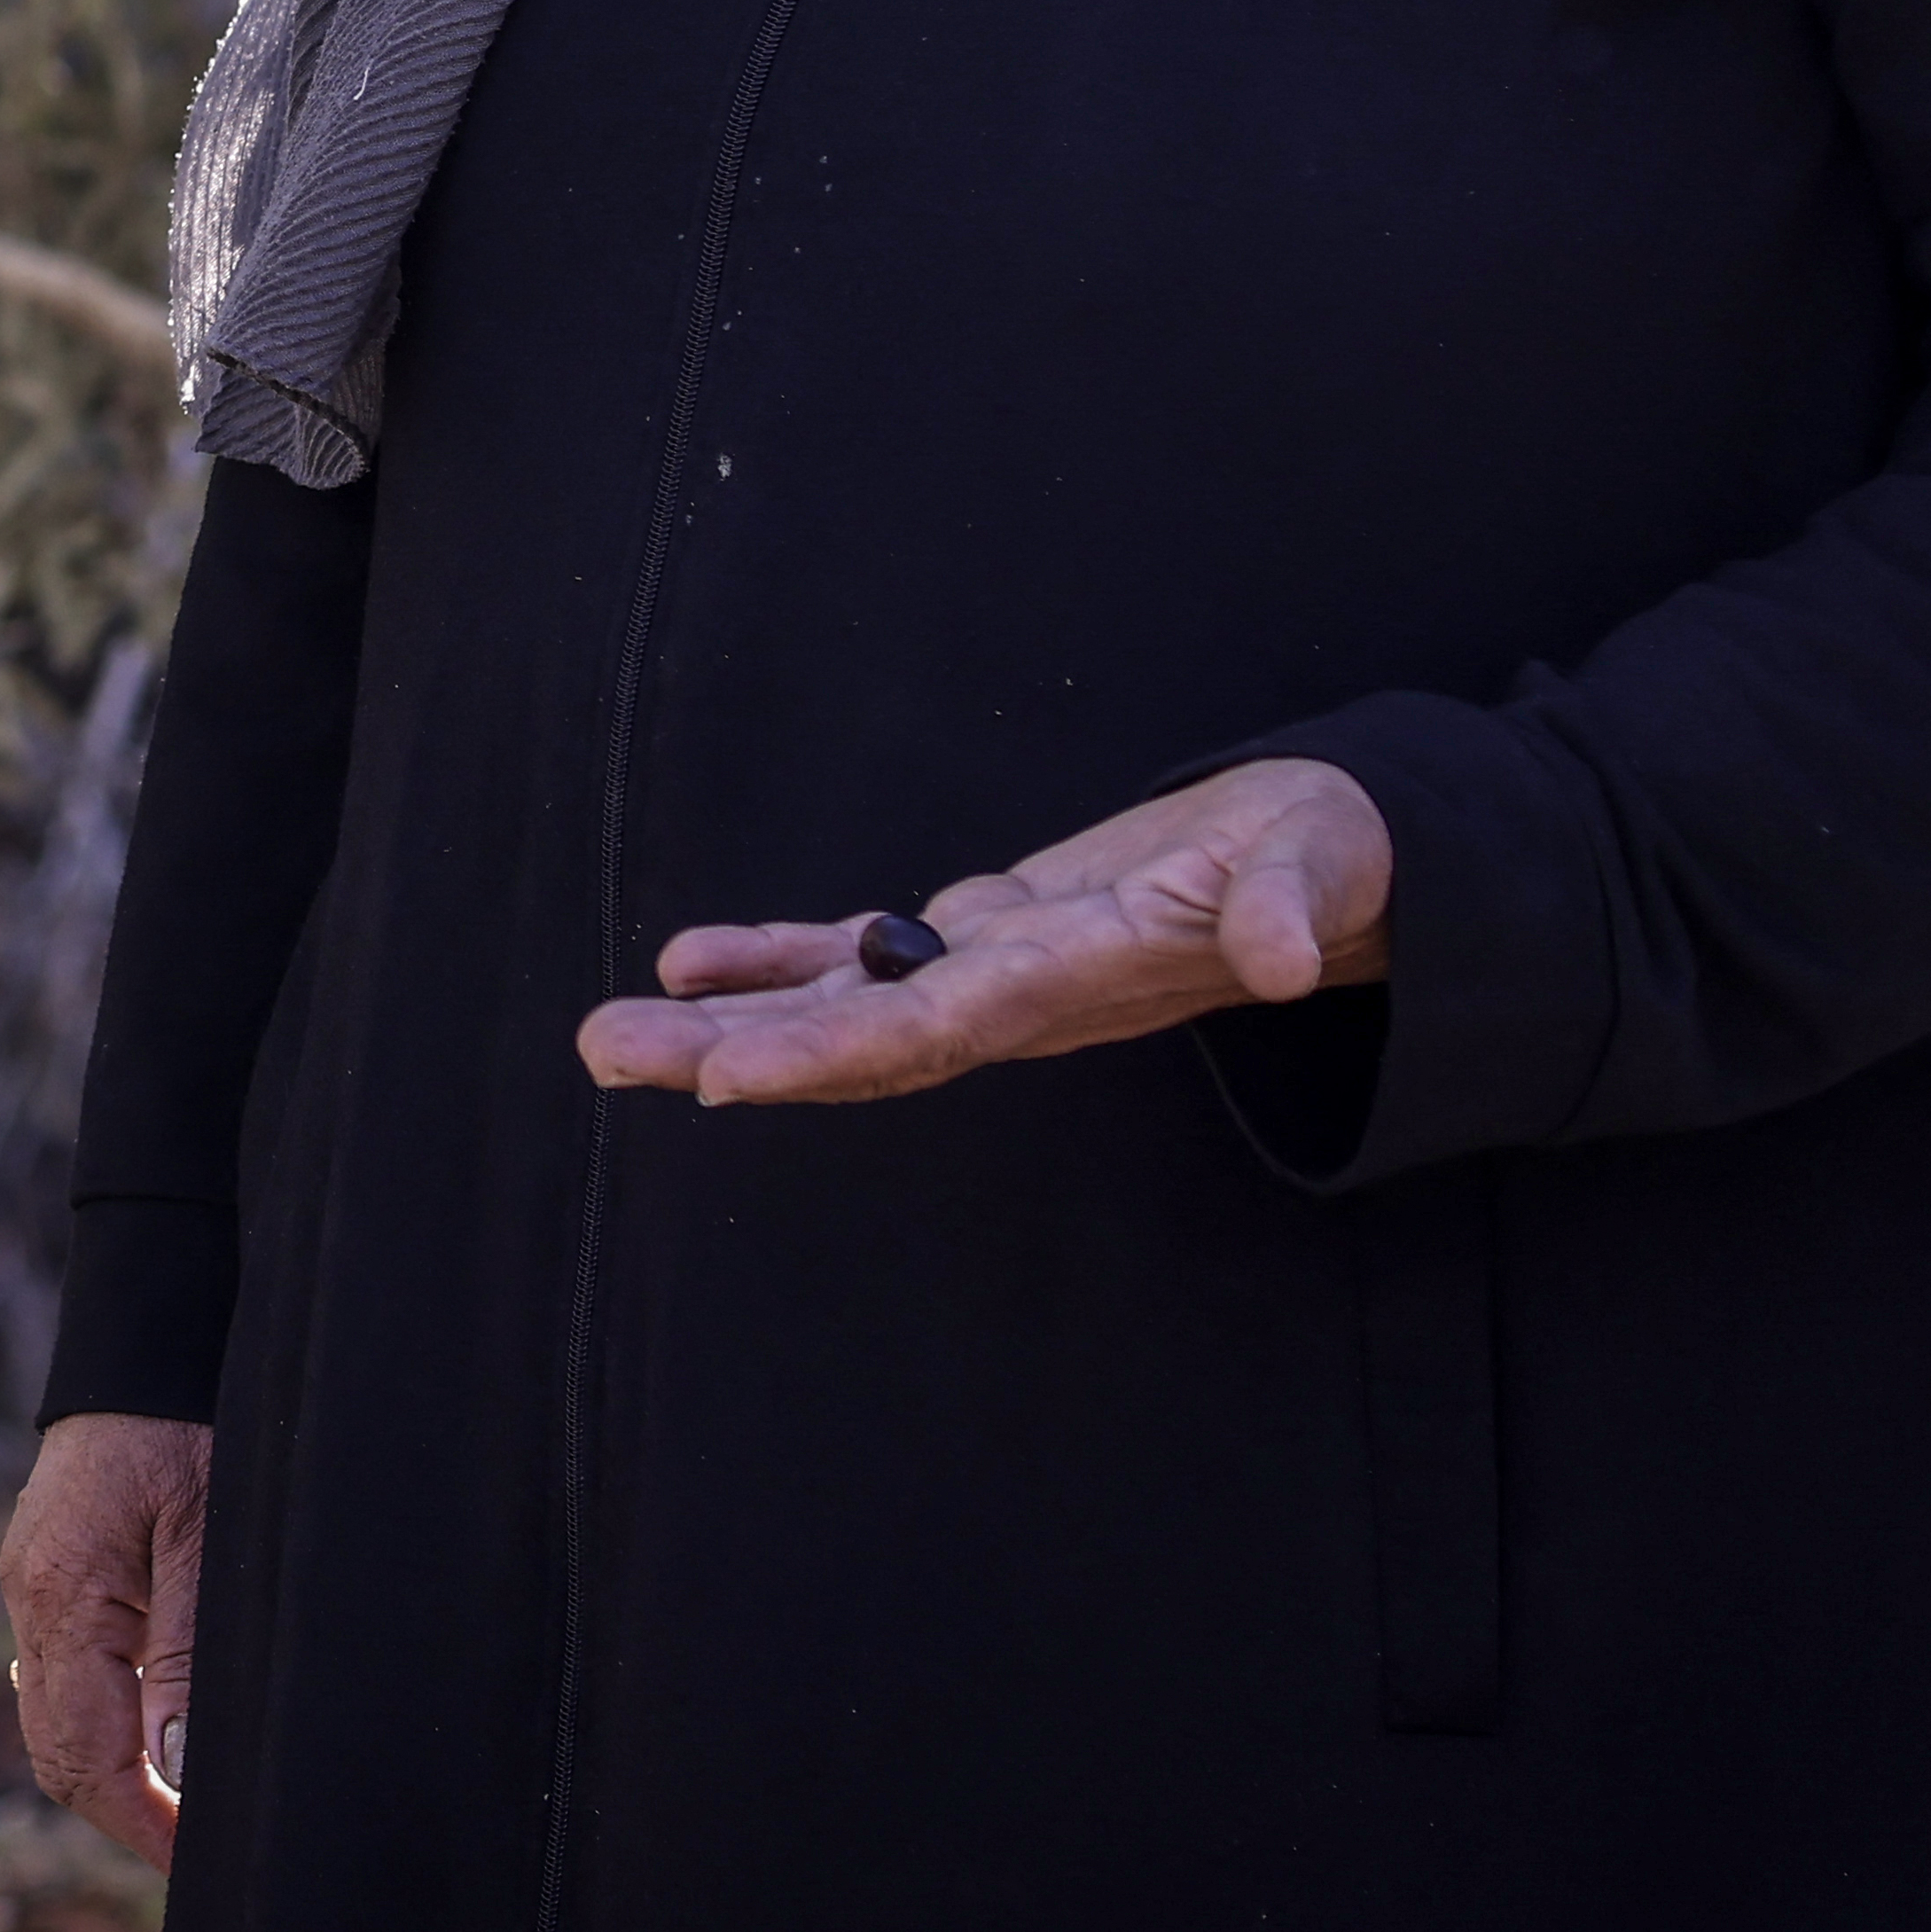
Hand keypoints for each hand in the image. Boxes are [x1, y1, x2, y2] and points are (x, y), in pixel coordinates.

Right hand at [0, 1410, 209, 1867]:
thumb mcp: (209, 1537)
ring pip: (52, 1723)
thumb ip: (187, 1655)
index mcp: (63, 1599)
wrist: (145, 1343)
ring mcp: (30, 1589)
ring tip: (180, 1815)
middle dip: (123, 1817)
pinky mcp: (45, 1575)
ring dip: (109, 1778)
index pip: (88, 1756)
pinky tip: (145, 1742)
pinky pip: (58, 1679)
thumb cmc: (187, 1427)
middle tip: (197, 1858)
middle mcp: (30, 1603)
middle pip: (56, 1754)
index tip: (198, 1868)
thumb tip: (175, 1770)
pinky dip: (98, 1728)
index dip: (142, 1825)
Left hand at [574, 755, 1393, 1107]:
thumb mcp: (1322, 867)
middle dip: (733, 1048)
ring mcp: (993, 970)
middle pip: (859, 1035)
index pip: (942, 1027)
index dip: (837, 1050)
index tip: (729, 1073)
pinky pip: (863, 956)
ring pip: (842, 1004)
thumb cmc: (1326, 858)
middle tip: (605, 1054)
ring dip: (725, 1018)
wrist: (1324, 867)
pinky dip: (777, 963)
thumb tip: (1289, 960)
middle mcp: (1019, 993)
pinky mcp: (985, 931)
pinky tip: (684, 967)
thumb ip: (1297, 909)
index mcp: (1083, 976)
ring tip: (604, 1036)